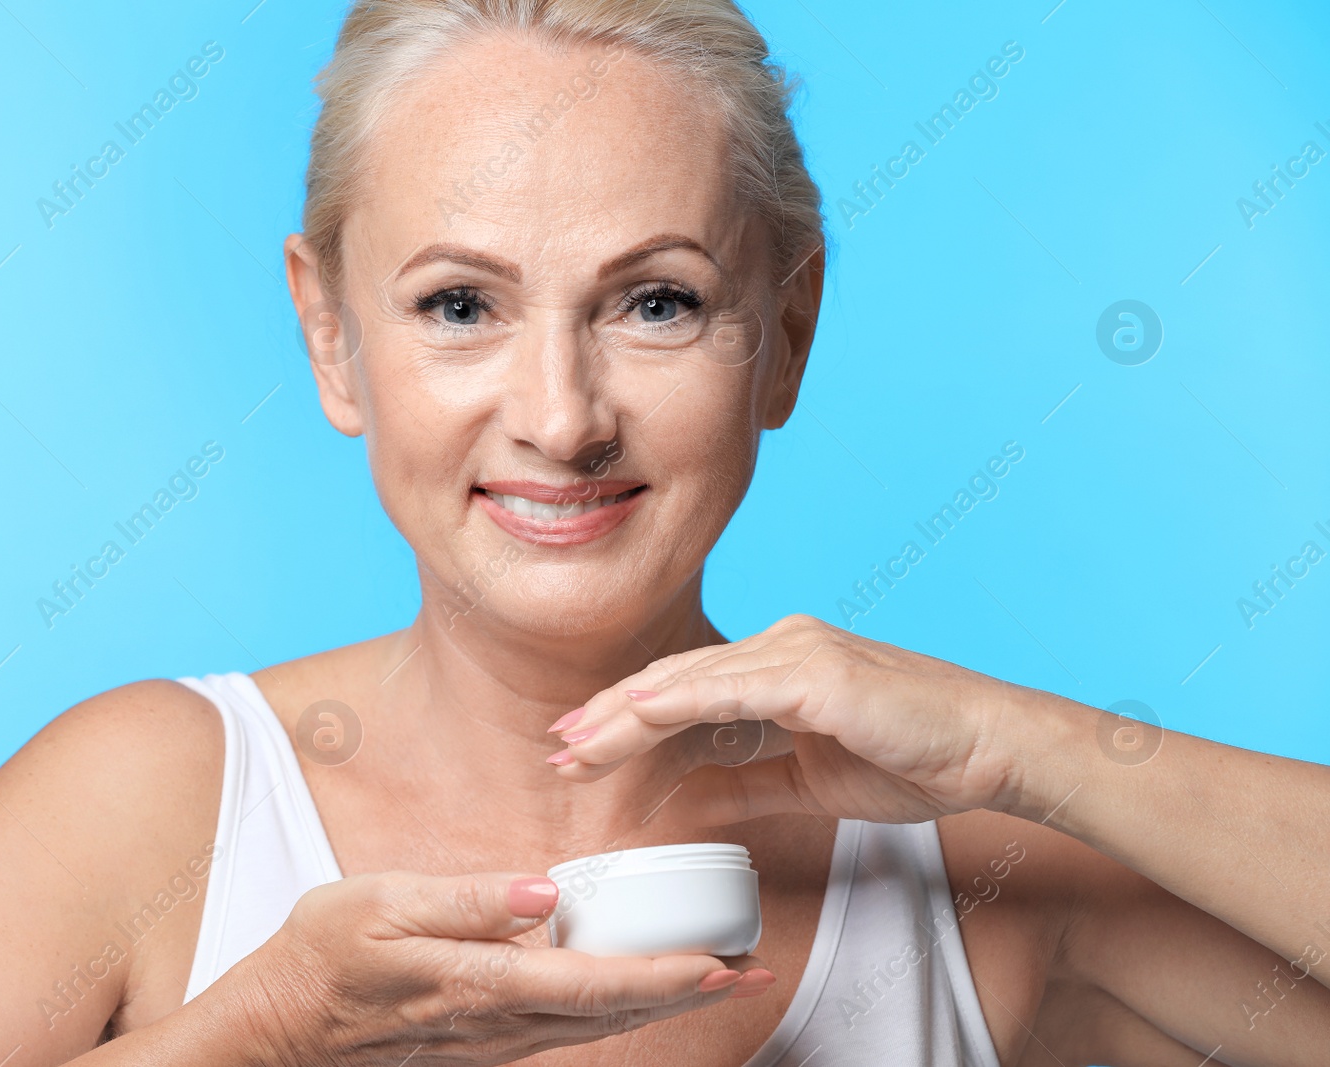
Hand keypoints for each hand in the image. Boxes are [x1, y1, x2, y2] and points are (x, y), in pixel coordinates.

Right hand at [205, 870, 774, 1066]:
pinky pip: (569, 1030)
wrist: (277, 1034)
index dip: (662, 975)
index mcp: (476, 982)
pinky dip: (618, 1010)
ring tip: (719, 978)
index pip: (591, 983)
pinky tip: (637, 992)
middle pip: (613, 1014)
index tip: (720, 964)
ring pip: (598, 1027)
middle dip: (690, 993)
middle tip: (757, 970)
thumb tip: (544, 889)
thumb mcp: (377, 904)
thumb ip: (464, 898)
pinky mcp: (484, 1043)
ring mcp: (493, 1042)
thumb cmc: (320, 959)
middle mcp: (497, 1023)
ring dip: (663, 1003)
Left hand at [546, 614, 1060, 825]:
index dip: (628, 719)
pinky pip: (731, 687)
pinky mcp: (816, 671)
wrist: (991, 747)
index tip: (582, 748)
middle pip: (672, 680)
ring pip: (688, 681)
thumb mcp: (809, 780)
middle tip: (557, 749)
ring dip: (625, 715)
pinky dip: (678, 701)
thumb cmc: (916, 757)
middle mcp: (780, 646)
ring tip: (576, 746)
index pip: (685, 691)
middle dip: (608, 717)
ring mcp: (796, 652)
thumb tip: (686, 797)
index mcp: (779, 665)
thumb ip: (746, 783)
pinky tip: (636, 715)